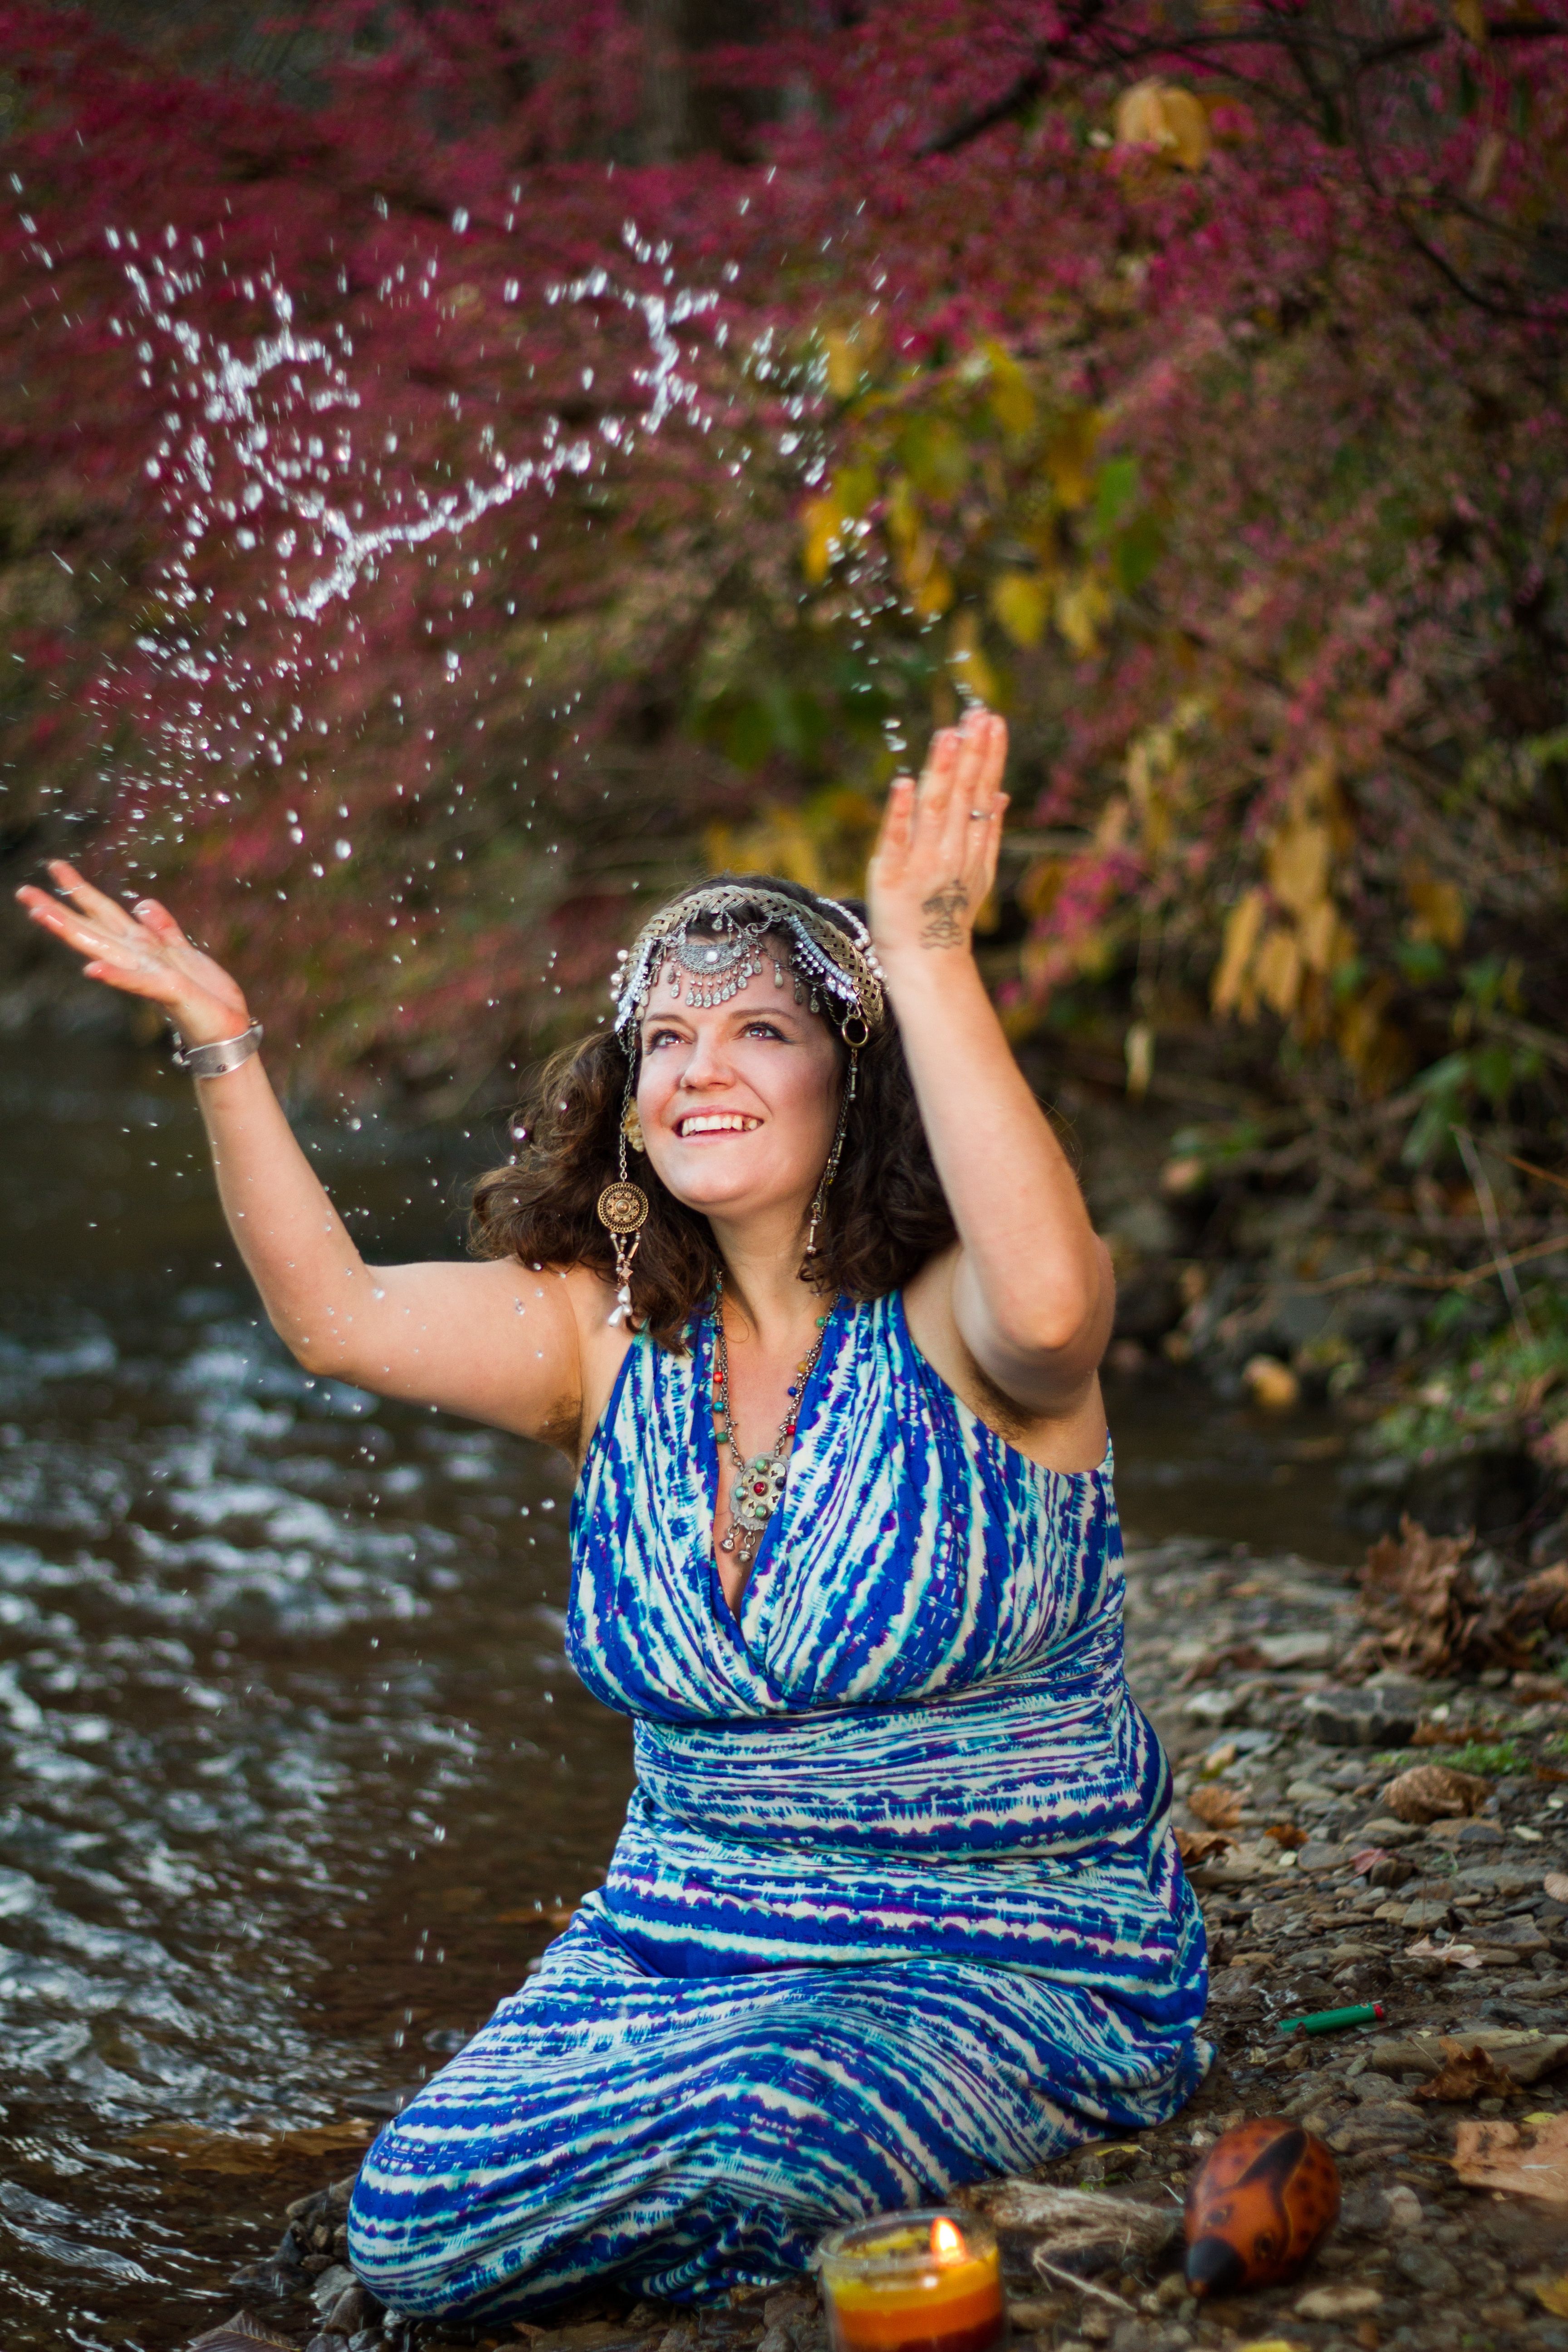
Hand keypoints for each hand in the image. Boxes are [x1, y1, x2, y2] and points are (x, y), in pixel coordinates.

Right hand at [16, 862, 250, 1045]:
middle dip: (58, 909)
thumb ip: (163, 928)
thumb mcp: (184, 952)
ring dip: (72, 932)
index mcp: (142, 946)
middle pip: (92, 928)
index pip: (105, 913)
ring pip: (104, 948)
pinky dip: (115, 975)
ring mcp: (148, 974)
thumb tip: (142, 902)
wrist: (227, 1029)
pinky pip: (137, 981)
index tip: (55, 866)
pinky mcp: (167, 990)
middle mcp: (138, 959)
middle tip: (24, 891)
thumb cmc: (206, 995)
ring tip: (41, 914)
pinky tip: (89, 969)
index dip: (81, 890)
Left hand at [866, 708, 1008, 968]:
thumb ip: (989, 833)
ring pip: (934, 810)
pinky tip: (904, 784)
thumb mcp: (978, 874)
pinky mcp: (890, 876)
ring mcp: (921, 863)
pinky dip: (899, 814)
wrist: (927, 962)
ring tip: (948, 736)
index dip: (988, 757)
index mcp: (971, 847)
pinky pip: (895, 841)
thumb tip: (1002, 794)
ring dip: (942, 772)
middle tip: (976, 715)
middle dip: (970, 754)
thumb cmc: (948, 915)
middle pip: (962, 796)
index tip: (993, 721)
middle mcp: (950, 851)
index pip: (981, 793)